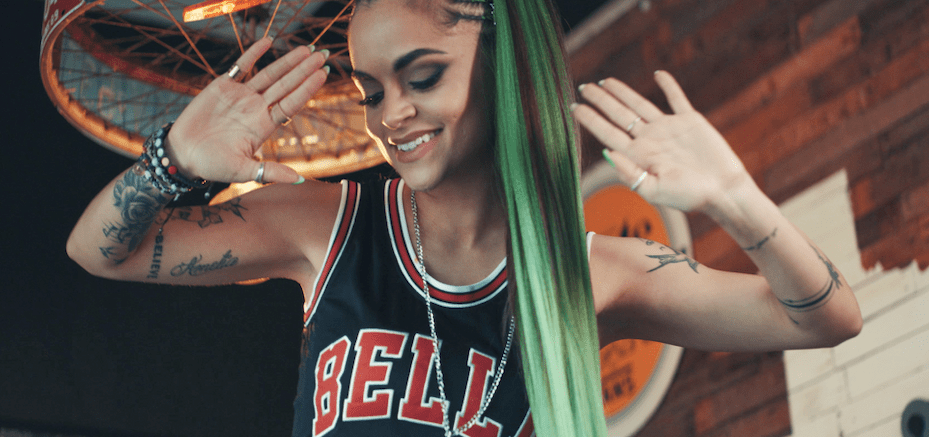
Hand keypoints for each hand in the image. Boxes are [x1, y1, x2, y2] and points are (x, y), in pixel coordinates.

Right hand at [165, 37, 328, 183]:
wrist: (183, 154)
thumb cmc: (213, 166)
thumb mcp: (243, 171)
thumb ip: (271, 172)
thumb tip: (300, 181)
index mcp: (264, 126)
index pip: (291, 103)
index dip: (307, 88)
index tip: (323, 74)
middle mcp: (257, 108)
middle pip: (286, 85)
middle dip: (304, 70)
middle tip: (323, 55)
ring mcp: (241, 96)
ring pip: (269, 74)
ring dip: (287, 61)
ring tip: (306, 49)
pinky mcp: (223, 86)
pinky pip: (241, 66)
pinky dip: (254, 53)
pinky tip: (268, 41)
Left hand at [573, 71, 754, 212]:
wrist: (722, 192)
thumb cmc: (688, 196)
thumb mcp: (653, 190)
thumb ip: (629, 173)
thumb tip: (605, 151)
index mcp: (638, 155)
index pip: (607, 132)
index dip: (590, 119)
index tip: (573, 107)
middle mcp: (649, 140)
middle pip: (618, 115)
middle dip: (600, 101)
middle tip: (583, 87)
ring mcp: (668, 129)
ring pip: (639, 104)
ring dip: (622, 92)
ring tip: (604, 81)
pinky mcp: (689, 121)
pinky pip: (676, 98)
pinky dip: (668, 85)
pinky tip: (657, 74)